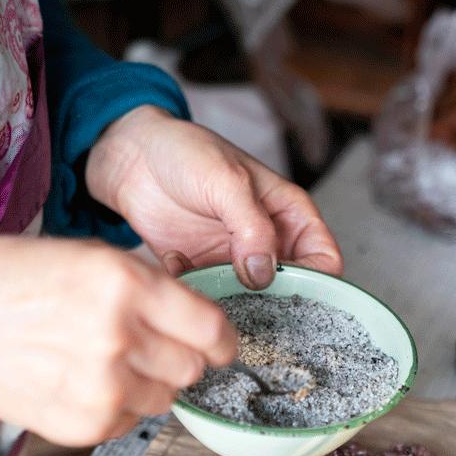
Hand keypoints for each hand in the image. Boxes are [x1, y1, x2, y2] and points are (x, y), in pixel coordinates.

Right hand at [0, 237, 236, 444]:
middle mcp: (119, 337)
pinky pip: (129, 422)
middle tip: (151, 349)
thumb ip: (150, 289)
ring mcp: (102, 387)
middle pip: (192, 369)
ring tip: (107, 363)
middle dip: (179, 359)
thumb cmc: (17, 280)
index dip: (224, 341)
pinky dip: (117, 407)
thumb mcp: (90, 258)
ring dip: (148, 384)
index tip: (222, 347)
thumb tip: (199, 322)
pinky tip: (83, 382)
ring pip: (165, 399)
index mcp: (126, 285)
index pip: (210, 329)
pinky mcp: (83, 424)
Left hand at [85, 106, 343, 288]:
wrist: (130, 157)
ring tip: (208, 283)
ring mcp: (235, 261)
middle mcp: (267, 243)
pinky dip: (196, 292)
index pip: (324, 259)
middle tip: (248, 301)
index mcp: (289, 216)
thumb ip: (252, 228)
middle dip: (275, 303)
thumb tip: (265, 275)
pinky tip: (176, 261)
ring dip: (233, 302)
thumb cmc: (185, 153)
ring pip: (251, 302)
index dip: (319, 282)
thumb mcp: (227, 182)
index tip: (294, 294)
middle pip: (291, 289)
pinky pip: (211, 298)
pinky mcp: (203, 272)